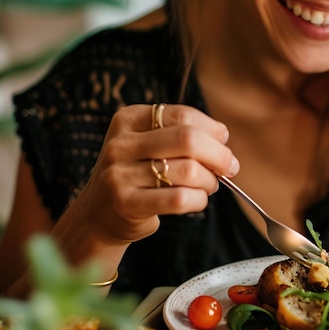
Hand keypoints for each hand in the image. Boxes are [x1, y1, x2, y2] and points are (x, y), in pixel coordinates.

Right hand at [68, 104, 239, 244]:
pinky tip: (197, 200)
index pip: (183, 115)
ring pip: (188, 170)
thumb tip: (223, 137)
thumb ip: (183, 135)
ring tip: (209, 186)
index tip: (223, 142)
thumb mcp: (150, 144)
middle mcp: (121, 143)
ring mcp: (120, 173)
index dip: (212, 129)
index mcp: (129, 119)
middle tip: (229, 167)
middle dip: (218, 154)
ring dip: (209, 181)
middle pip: (188, 139)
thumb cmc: (137, 174)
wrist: (99, 214)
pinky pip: (179, 199)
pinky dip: (199, 200)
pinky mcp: (126, 203)